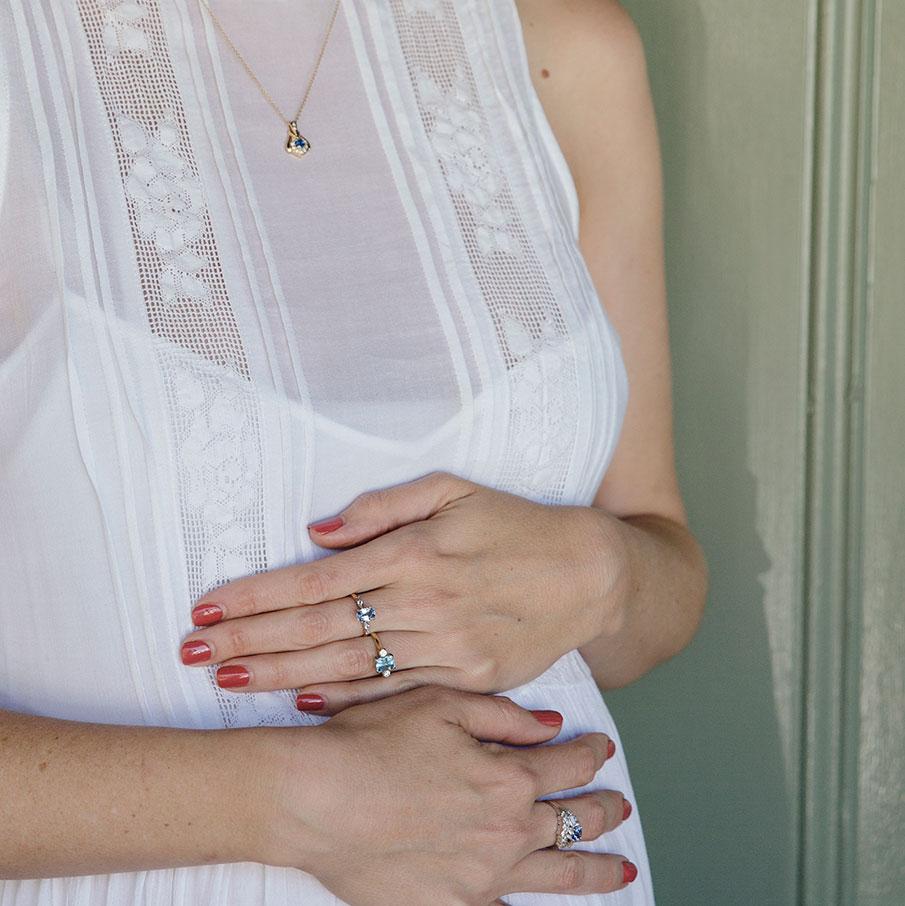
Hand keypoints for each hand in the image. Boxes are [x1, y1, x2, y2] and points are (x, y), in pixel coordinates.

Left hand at [180, 471, 626, 711]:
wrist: (588, 575)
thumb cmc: (518, 525)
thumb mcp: (456, 491)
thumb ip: (384, 508)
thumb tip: (319, 531)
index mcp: (415, 552)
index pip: (317, 580)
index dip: (259, 595)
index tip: (210, 607)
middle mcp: (422, 602)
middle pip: (319, 627)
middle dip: (251, 639)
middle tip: (195, 652)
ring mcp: (444, 646)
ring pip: (346, 665)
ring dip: (281, 673)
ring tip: (228, 678)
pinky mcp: (465, 677)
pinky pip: (391, 691)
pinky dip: (343, 698)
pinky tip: (299, 700)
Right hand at [259, 686, 635, 903]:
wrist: (316, 800)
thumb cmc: (371, 744)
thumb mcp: (440, 705)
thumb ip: (503, 717)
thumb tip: (551, 725)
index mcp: (508, 777)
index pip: (567, 764)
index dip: (591, 753)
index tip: (601, 748)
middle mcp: (507, 832)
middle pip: (574, 822)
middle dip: (603, 809)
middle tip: (619, 804)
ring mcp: (483, 877)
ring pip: (559, 875)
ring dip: (597, 871)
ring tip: (622, 870)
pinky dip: (532, 904)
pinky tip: (544, 902)